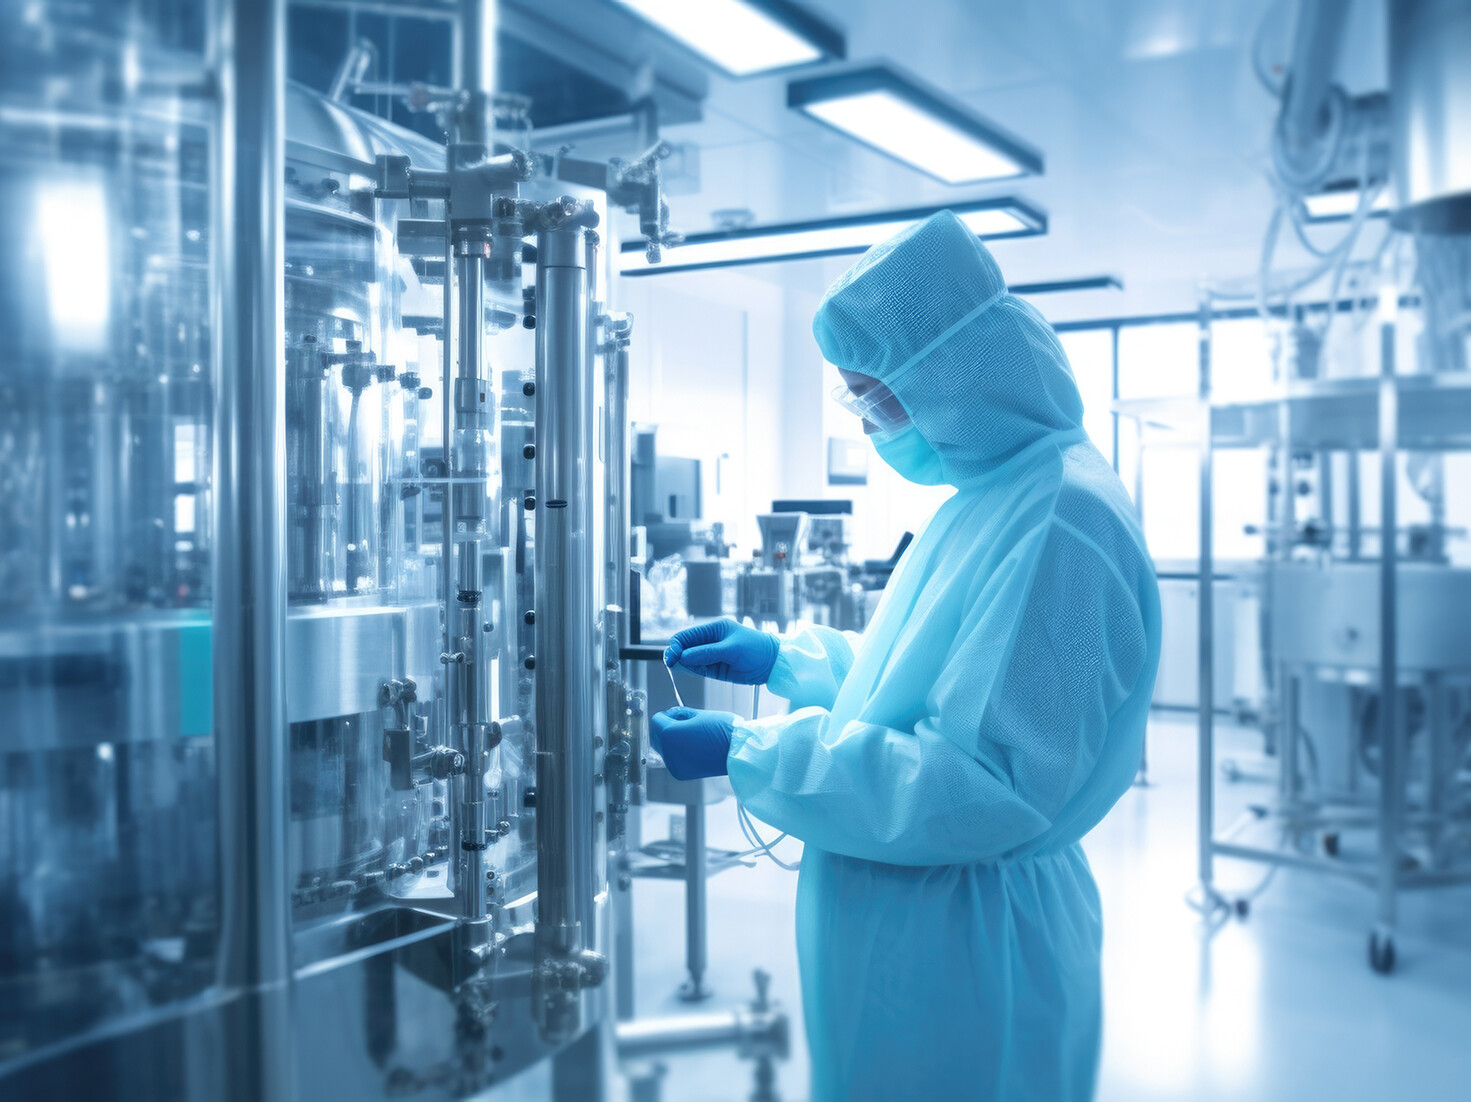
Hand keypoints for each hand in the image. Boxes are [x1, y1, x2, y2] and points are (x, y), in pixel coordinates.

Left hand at [650, 707, 737, 780]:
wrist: (737, 751)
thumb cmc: (721, 730)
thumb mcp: (698, 714)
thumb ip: (679, 714)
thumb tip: (670, 715)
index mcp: (669, 734)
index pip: (656, 720)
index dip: (667, 715)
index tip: (678, 715)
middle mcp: (667, 751)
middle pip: (656, 736)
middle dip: (667, 728)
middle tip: (686, 724)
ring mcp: (674, 764)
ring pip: (664, 748)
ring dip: (672, 741)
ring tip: (693, 737)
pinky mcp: (682, 773)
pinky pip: (673, 759)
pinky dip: (679, 753)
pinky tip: (694, 747)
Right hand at [664, 619, 778, 684]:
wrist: (772, 664)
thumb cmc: (755, 649)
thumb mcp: (731, 649)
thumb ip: (706, 653)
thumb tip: (684, 657)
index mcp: (714, 629)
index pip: (687, 635)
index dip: (677, 645)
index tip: (672, 656)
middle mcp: (710, 641)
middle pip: (685, 647)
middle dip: (677, 654)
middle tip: (671, 664)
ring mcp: (711, 655)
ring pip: (690, 659)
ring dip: (683, 663)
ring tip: (679, 667)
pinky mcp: (715, 668)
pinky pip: (698, 668)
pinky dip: (691, 670)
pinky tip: (687, 670)